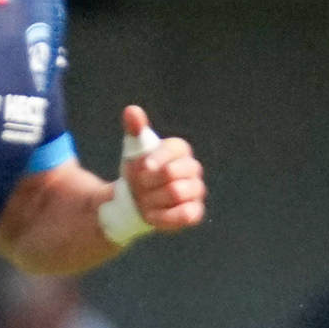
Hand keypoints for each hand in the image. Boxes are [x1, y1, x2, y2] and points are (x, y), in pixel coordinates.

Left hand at [115, 105, 205, 235]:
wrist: (135, 201)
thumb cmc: (138, 171)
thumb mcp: (133, 149)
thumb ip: (135, 129)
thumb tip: (131, 110)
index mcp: (179, 149)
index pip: (171, 150)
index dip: (154, 160)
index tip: (143, 168)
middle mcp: (193, 168)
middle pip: (171, 174)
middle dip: (148, 182)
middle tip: (140, 186)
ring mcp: (196, 191)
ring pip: (176, 193)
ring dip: (152, 199)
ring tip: (145, 200)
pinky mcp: (195, 212)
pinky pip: (185, 215)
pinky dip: (163, 217)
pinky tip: (151, 214)